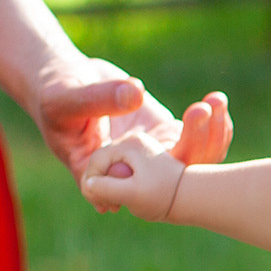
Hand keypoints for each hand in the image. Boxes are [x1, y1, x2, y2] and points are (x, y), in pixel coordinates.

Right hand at [29, 59, 233, 177]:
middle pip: (174, 175)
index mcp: (104, 176)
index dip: (159, 176)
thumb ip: (97, 98)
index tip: (172, 144)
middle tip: (200, 111)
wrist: (67, 82)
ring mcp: (153, 155)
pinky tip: (216, 101)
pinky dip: (210, 123)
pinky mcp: (165, 135)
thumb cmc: (54, 94)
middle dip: (195, 146)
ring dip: (209, 134)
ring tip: (213, 101)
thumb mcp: (67, 97)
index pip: (135, 188)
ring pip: (192, 158)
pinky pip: (196, 138)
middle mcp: (134, 173)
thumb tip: (137, 93)